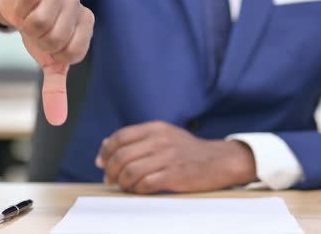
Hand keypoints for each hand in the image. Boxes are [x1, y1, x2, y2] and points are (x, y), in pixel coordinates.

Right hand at [0, 0, 94, 125]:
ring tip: (29, 20)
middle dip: (40, 42)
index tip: (50, 48)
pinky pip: (26, 3)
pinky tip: (22, 7)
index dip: (55, 56)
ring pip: (40, 22)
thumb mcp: (50, 62)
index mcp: (87, 23)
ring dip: (27, 27)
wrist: (18, 2)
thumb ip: (56, 89)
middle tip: (37, 33)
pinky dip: (18, 11)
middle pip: (55, 39)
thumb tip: (57, 121)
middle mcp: (77, 4)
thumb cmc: (40, 34)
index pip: (73, 53)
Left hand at [95, 121, 256, 193]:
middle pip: (122, 156)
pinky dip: (137, 190)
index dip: (106, 151)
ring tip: (124, 186)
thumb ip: (136, 138)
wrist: (219, 160)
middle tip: (109, 180)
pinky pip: (146, 184)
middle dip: (110, 170)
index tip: (101, 163)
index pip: (121, 137)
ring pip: (131, 171)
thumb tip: (106, 144)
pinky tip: (138, 190)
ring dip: (122, 182)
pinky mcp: (175, 175)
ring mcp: (168, 158)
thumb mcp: (164, 135)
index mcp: (156, 128)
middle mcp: (161, 140)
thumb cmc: (188, 150)